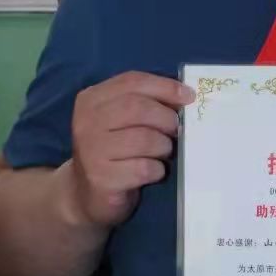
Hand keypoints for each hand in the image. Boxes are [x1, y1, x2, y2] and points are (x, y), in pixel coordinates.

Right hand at [69, 70, 194, 227]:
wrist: (86, 194)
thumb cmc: (114, 150)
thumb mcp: (122, 120)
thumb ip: (145, 102)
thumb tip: (185, 95)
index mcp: (92, 99)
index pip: (132, 81)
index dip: (165, 87)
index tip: (190, 96)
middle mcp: (87, 121)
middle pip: (138, 107)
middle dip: (166, 118)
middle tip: (176, 130)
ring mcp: (92, 151)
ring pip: (144, 139)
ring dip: (164, 146)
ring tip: (162, 152)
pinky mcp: (101, 178)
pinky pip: (144, 168)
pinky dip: (157, 169)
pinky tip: (153, 171)